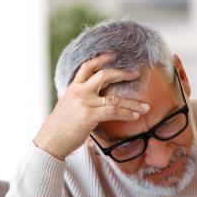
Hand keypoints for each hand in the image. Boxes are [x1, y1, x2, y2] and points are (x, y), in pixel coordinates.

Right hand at [34, 53, 150, 159]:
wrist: (50, 141)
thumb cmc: (61, 128)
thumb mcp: (68, 108)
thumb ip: (81, 102)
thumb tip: (95, 104)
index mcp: (73, 88)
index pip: (87, 67)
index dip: (101, 59)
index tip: (114, 55)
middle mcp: (79, 92)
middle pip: (104, 75)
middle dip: (122, 73)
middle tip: (136, 74)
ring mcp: (84, 102)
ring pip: (114, 98)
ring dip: (133, 103)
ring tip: (146, 107)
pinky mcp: (89, 115)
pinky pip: (113, 112)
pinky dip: (127, 114)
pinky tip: (135, 116)